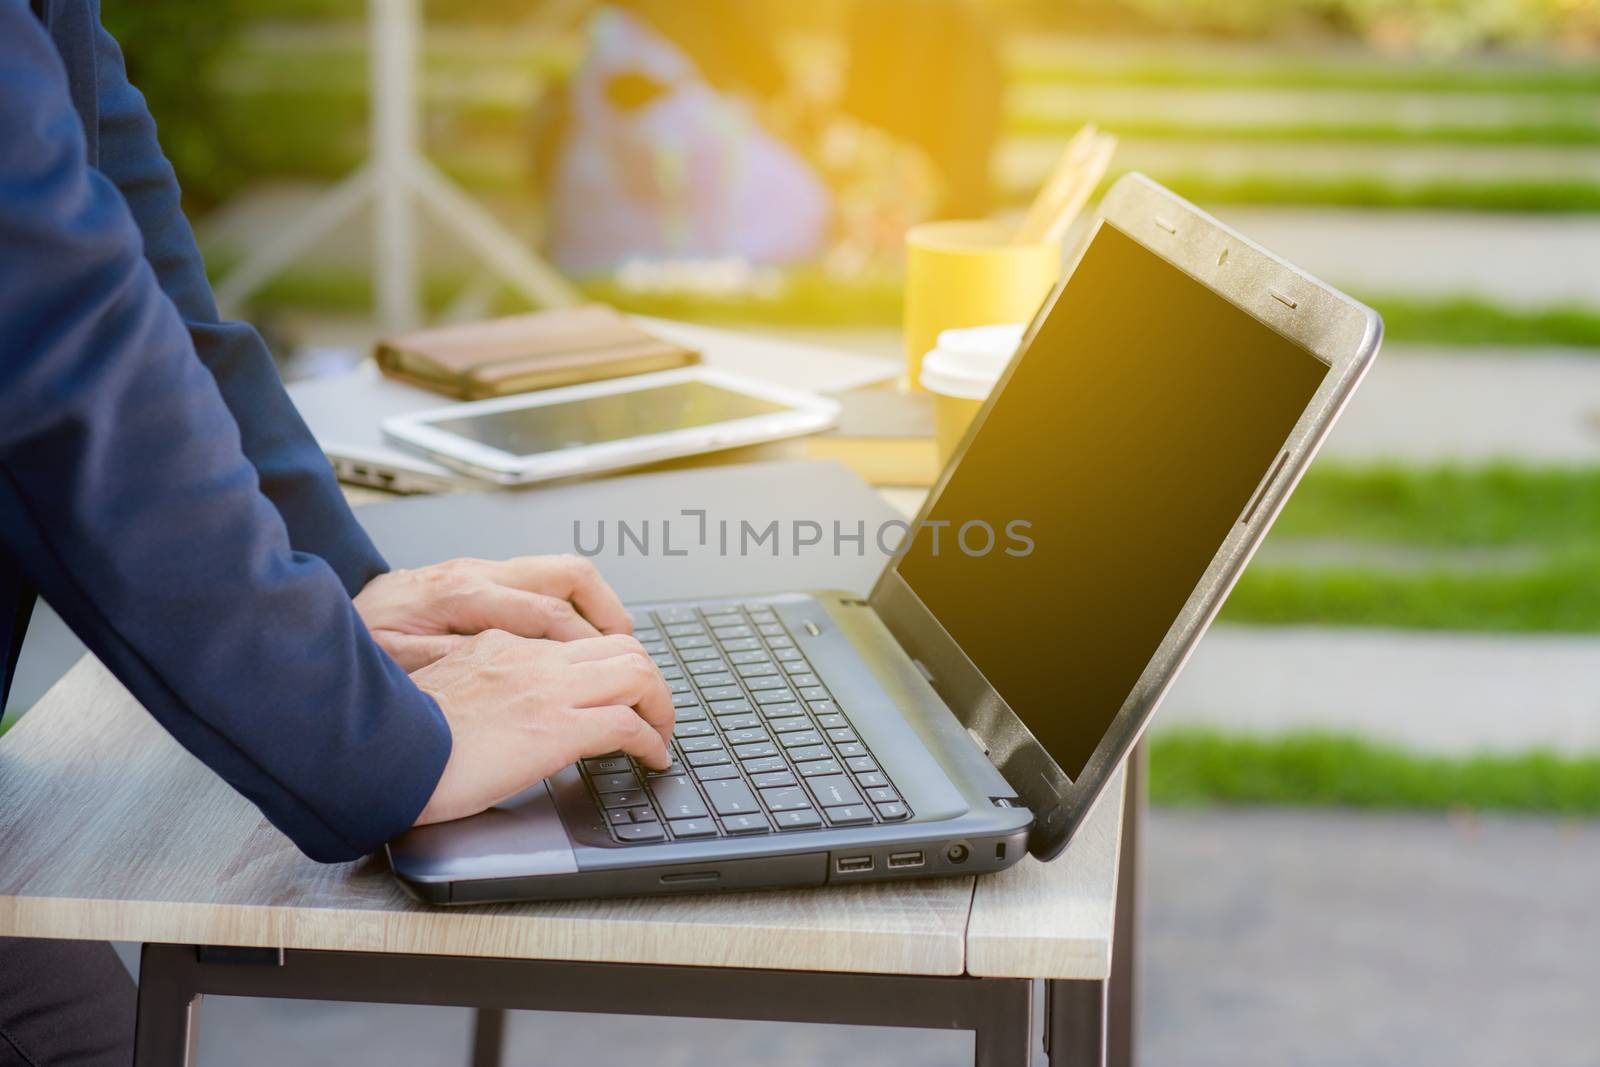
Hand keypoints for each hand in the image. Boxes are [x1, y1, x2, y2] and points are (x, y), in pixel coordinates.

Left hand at [355, 554, 630, 671]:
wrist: (321, 621)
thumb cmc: (356, 646)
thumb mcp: (397, 664)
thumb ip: (456, 663)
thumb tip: (509, 669)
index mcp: (464, 594)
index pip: (550, 616)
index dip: (588, 648)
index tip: (614, 683)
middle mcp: (479, 573)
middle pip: (570, 576)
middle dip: (611, 614)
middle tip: (634, 655)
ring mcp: (481, 571)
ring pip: (562, 572)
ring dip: (598, 605)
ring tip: (620, 643)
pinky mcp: (478, 579)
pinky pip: (542, 582)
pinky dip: (573, 606)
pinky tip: (578, 636)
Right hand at [411, 629, 672, 825]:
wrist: (379, 754)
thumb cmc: (396, 736)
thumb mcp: (440, 689)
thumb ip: (477, 685)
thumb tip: (495, 712)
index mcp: (500, 645)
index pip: (575, 639)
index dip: (610, 662)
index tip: (620, 688)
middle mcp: (531, 658)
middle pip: (620, 647)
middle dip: (649, 680)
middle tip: (656, 712)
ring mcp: (548, 689)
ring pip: (636, 674)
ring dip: (660, 706)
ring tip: (662, 735)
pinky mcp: (557, 727)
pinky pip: (627, 725)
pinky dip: (651, 741)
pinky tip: (653, 760)